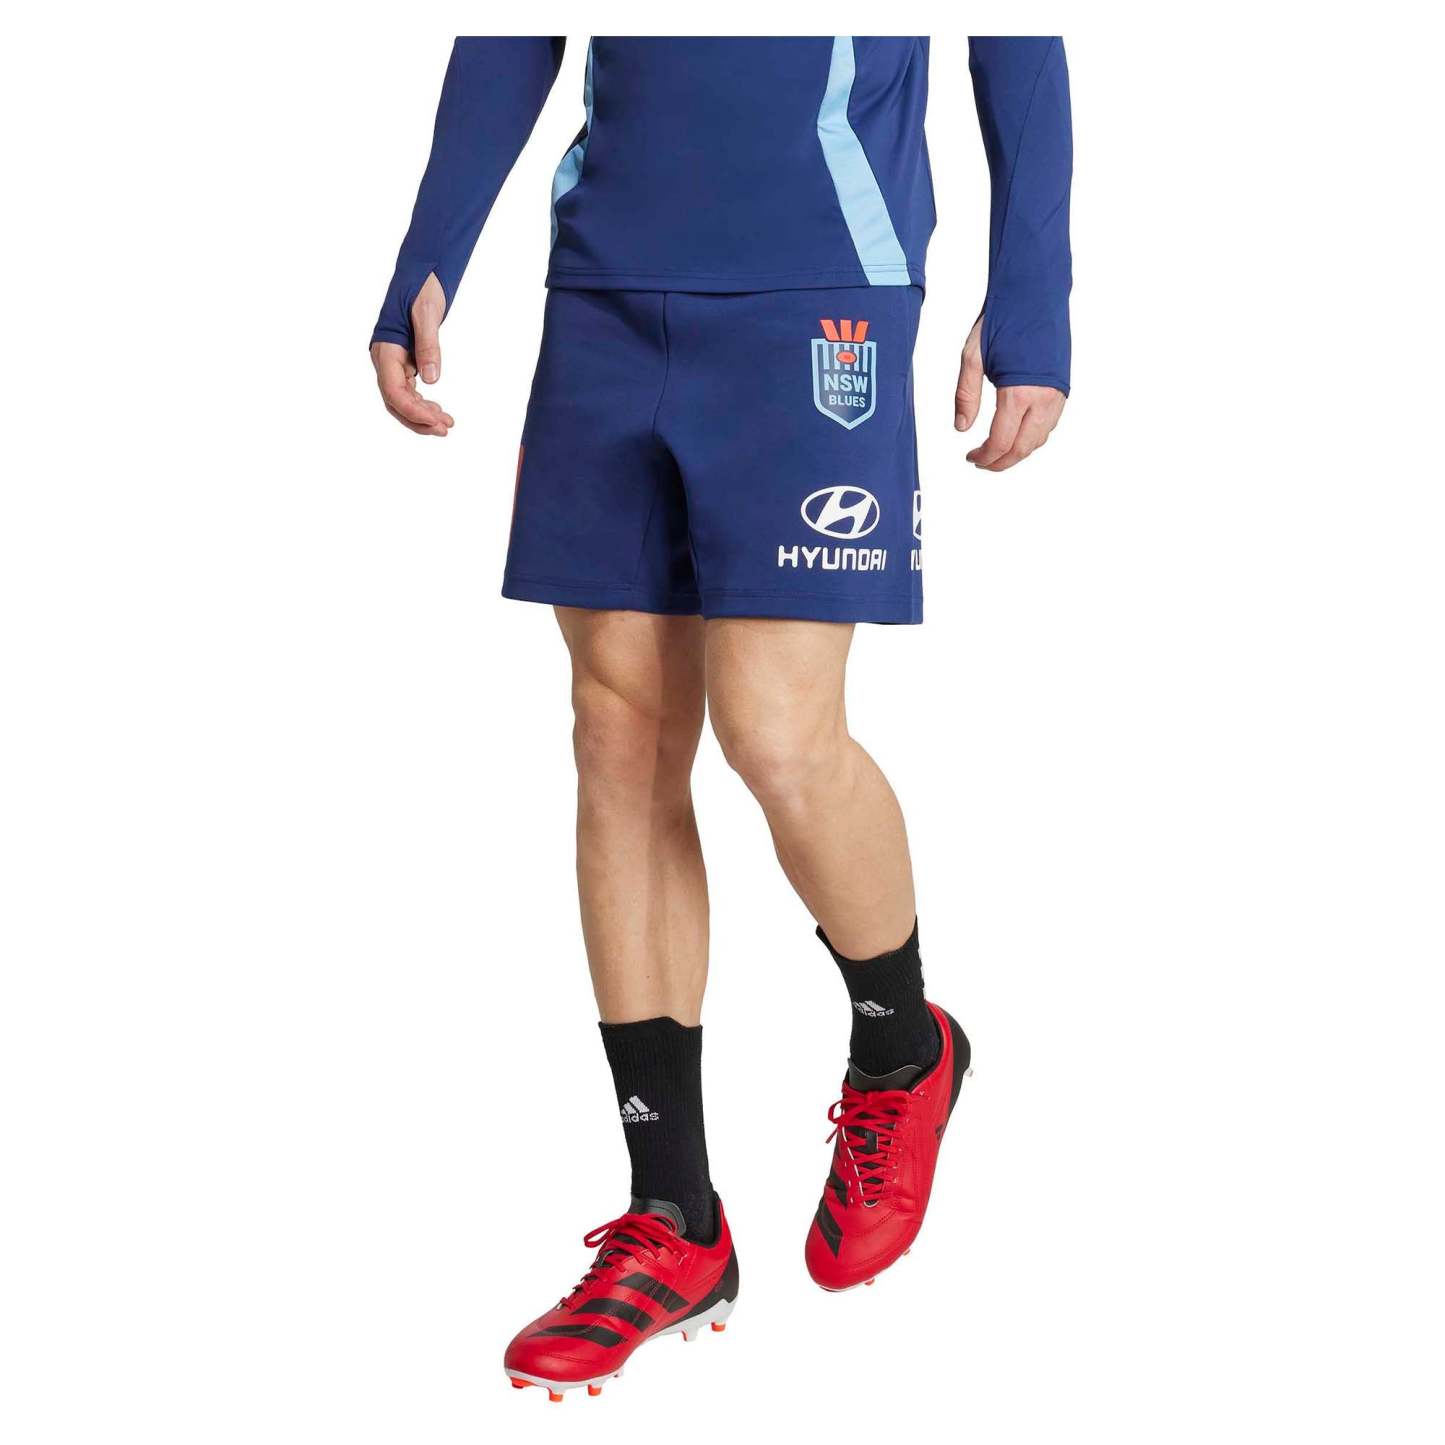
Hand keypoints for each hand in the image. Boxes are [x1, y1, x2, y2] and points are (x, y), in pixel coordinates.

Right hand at [369, 273, 453, 436]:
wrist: (422, 269)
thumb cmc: (422, 285)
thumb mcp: (427, 311)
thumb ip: (428, 345)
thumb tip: (432, 380)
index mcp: (385, 348)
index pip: (393, 391)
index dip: (413, 411)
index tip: (437, 422)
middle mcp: (384, 358)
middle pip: (395, 401)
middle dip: (418, 419)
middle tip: (446, 428)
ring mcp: (393, 361)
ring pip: (401, 399)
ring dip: (422, 414)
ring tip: (447, 423)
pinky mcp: (403, 361)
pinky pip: (409, 390)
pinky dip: (422, 403)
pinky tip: (438, 410)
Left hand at [953, 315, 1065, 470]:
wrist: (1035, 292)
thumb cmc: (1003, 318)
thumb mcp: (972, 357)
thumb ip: (965, 396)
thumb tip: (961, 429)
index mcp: (1019, 392)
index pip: (1001, 442)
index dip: (985, 457)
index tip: (970, 457)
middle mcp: (1043, 398)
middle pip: (1023, 448)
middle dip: (1001, 462)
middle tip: (981, 462)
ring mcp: (1057, 394)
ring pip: (1039, 439)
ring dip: (1018, 451)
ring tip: (996, 451)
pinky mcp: (1063, 387)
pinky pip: (1049, 424)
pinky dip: (1032, 437)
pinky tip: (1016, 433)